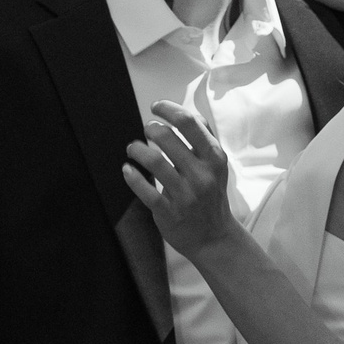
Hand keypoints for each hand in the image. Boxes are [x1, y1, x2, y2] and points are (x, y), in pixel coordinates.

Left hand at [122, 102, 234, 259]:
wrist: (214, 237)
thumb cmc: (211, 194)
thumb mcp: (216, 165)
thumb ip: (202, 138)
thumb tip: (181, 112)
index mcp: (214, 158)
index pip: (189, 122)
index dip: (168, 109)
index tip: (156, 107)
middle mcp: (202, 175)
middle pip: (167, 138)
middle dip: (151, 128)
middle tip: (146, 130)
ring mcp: (185, 195)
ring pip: (154, 161)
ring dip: (137, 149)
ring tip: (132, 148)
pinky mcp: (169, 212)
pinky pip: (145, 190)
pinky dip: (132, 177)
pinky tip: (127, 169)